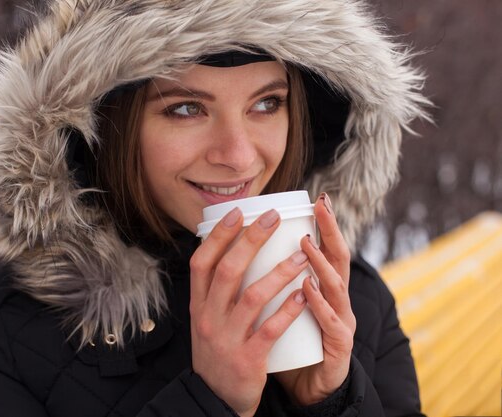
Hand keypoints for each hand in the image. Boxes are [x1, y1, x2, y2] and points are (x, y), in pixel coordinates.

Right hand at [190, 208, 310, 416]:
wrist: (215, 400)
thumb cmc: (216, 352)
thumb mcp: (205, 320)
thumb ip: (214, 291)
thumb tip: (232, 249)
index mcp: (197, 306)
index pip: (201, 263)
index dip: (218, 236)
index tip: (238, 213)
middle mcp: (208, 318)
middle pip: (228, 271)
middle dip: (251, 240)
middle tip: (274, 218)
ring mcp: (227, 339)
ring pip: (253, 296)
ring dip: (279, 272)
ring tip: (302, 254)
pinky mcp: (248, 359)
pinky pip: (270, 329)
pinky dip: (288, 309)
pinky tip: (304, 292)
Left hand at [274, 192, 355, 404]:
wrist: (305, 387)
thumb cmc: (288, 341)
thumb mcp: (282, 305)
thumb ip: (273, 281)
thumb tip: (246, 250)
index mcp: (323, 289)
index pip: (328, 250)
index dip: (326, 225)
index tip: (318, 198)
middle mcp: (336, 301)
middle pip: (340, 260)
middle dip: (332, 230)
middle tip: (322, 205)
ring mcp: (340, 323)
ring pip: (336, 287)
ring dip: (321, 262)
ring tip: (306, 243)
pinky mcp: (337, 349)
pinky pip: (329, 324)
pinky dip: (317, 304)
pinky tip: (306, 288)